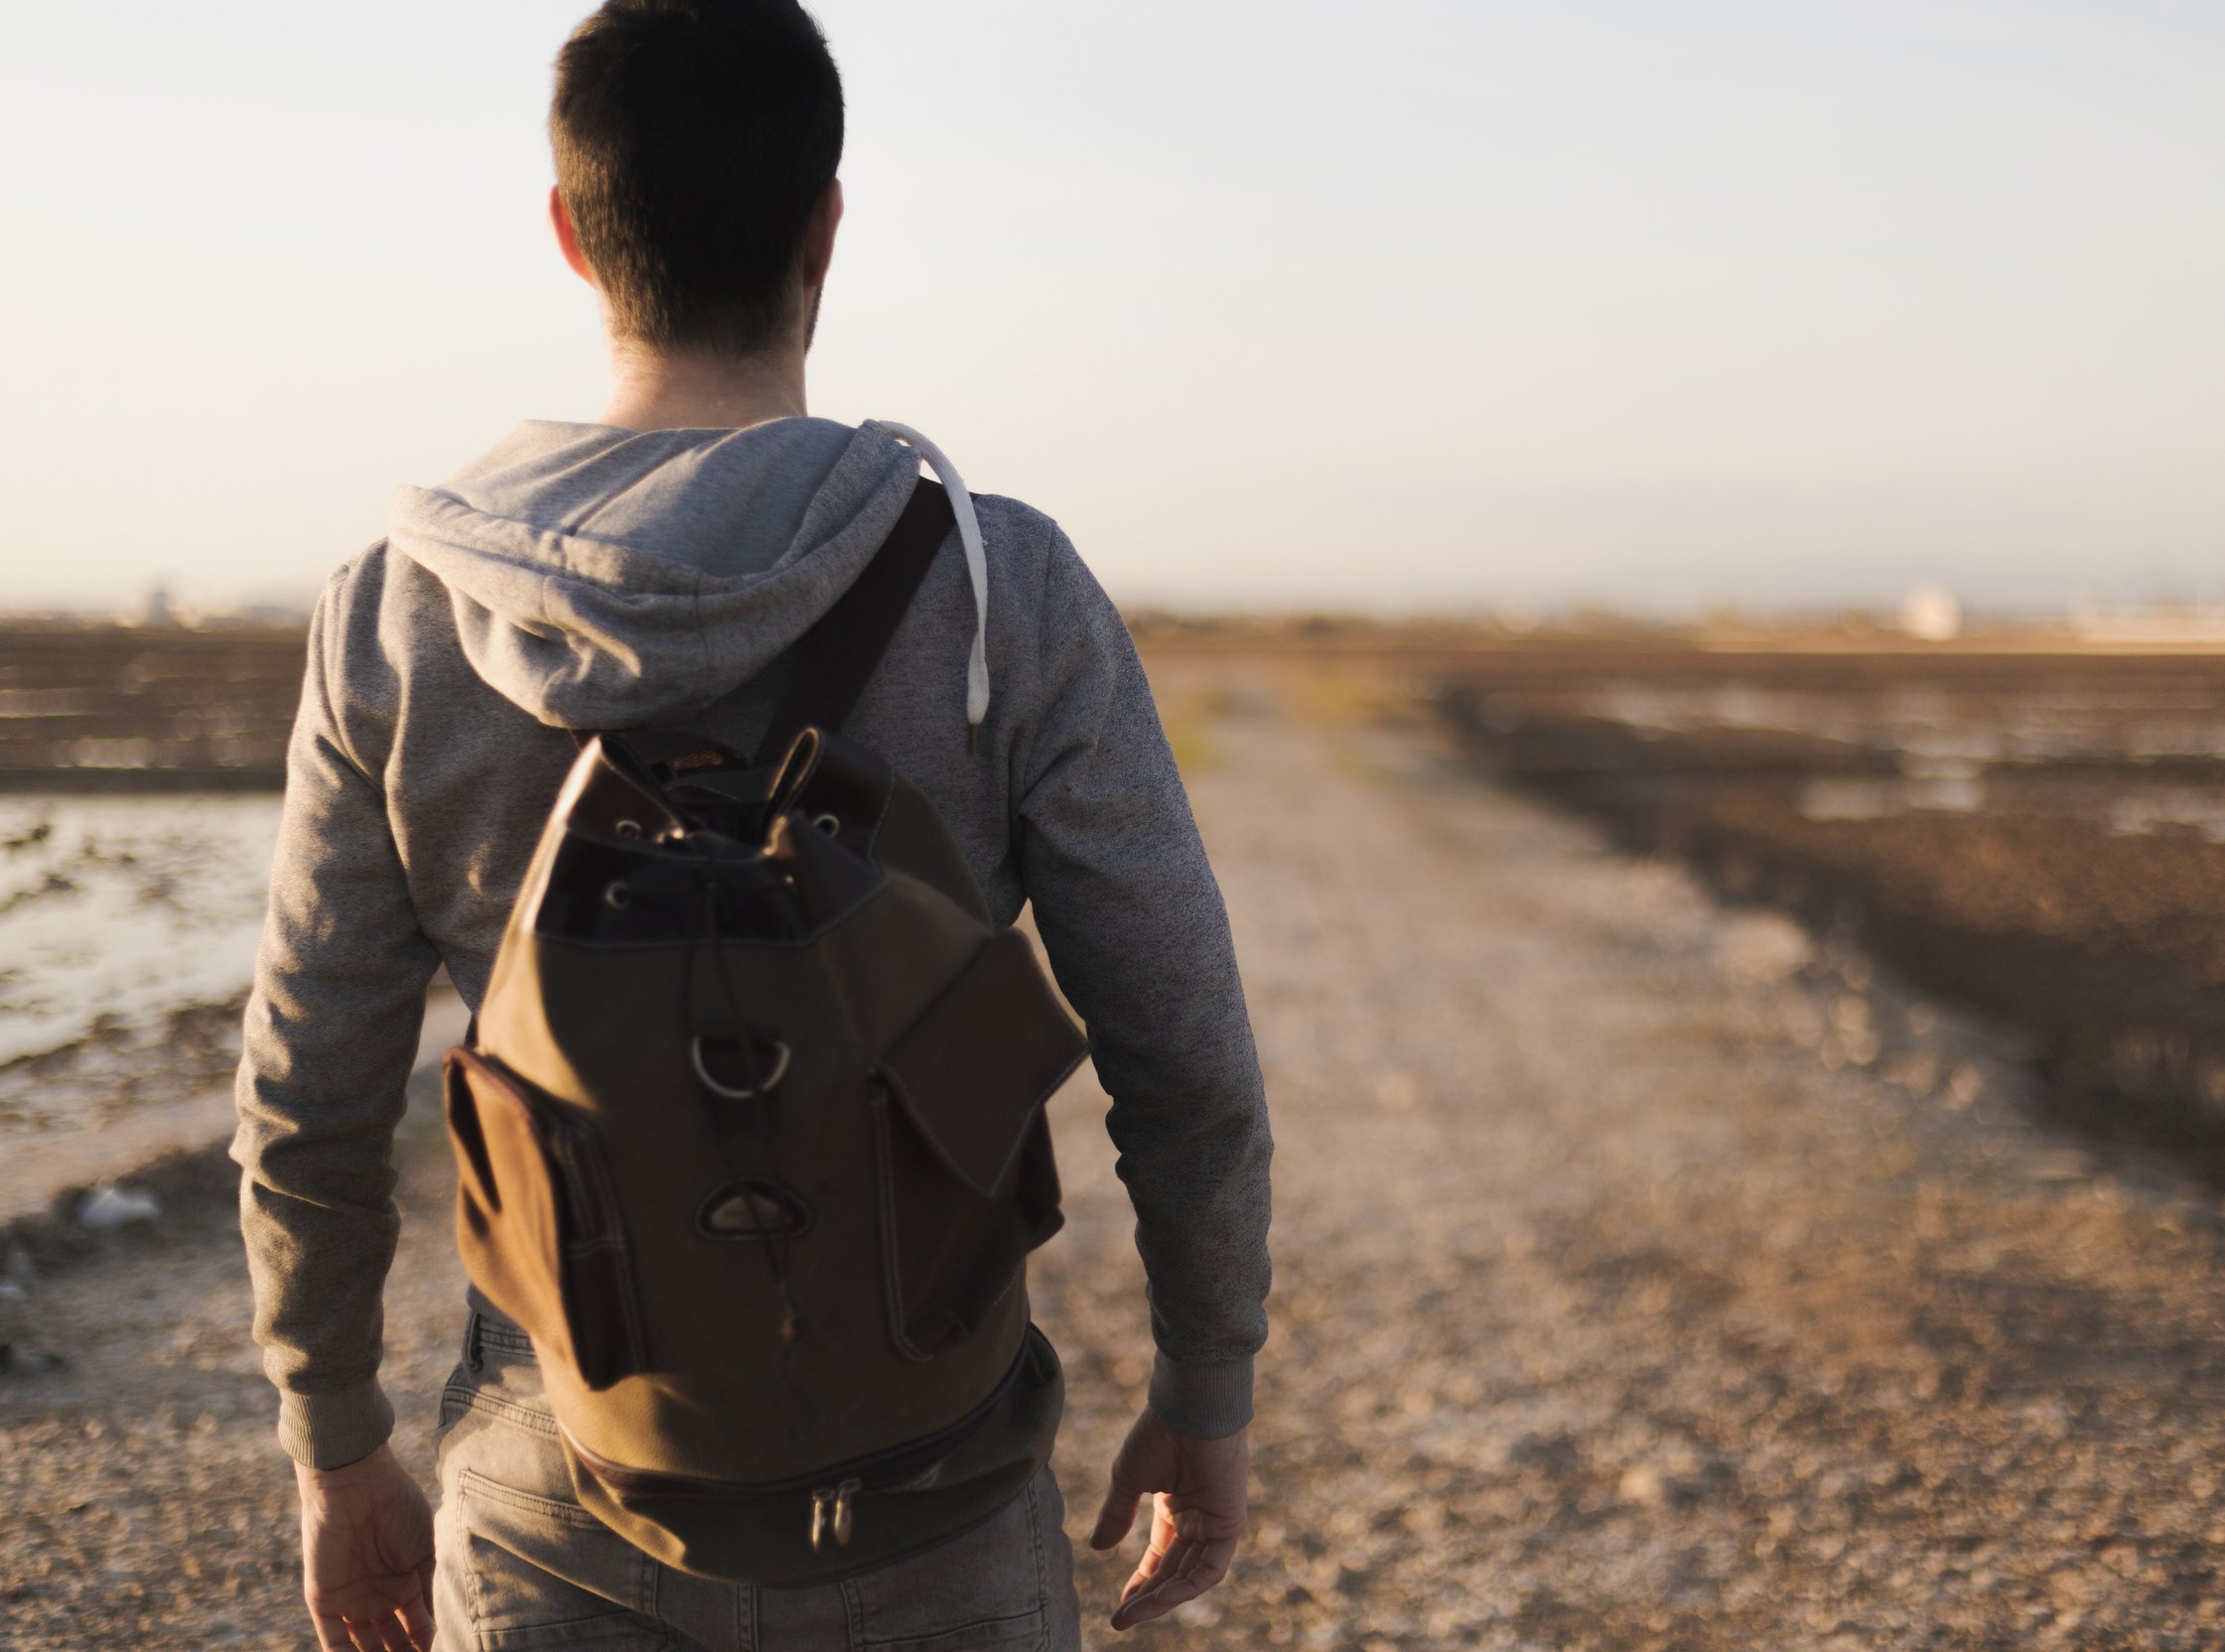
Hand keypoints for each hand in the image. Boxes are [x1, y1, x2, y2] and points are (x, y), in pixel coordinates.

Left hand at [294, 1443, 436, 1651]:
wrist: (357, 1485)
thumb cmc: (399, 1509)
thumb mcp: (425, 1553)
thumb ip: (430, 1592)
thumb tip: (443, 1632)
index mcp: (405, 1584)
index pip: (419, 1628)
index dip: (430, 1646)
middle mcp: (378, 1597)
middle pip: (392, 1644)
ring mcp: (351, 1601)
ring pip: (365, 1648)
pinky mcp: (324, 1602)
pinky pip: (333, 1643)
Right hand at [1088, 1407, 1248, 1630]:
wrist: (1188, 1409)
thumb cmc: (1159, 1433)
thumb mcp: (1128, 1478)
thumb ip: (1116, 1514)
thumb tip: (1098, 1548)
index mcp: (1175, 1505)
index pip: (1160, 1556)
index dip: (1141, 1582)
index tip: (1120, 1607)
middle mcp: (1197, 1517)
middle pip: (1174, 1570)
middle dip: (1148, 1596)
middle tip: (1121, 1619)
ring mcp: (1214, 1522)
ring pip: (1191, 1575)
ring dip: (1163, 1597)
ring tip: (1133, 1613)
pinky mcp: (1229, 1524)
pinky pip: (1209, 1568)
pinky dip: (1186, 1586)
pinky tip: (1160, 1598)